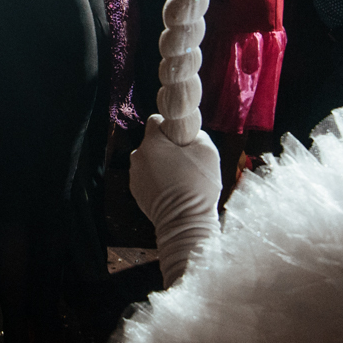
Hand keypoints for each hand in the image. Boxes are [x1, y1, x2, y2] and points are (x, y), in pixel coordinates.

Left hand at [129, 114, 220, 286]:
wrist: (185, 222)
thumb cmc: (197, 186)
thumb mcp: (208, 150)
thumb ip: (196, 133)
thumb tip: (189, 132)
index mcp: (152, 142)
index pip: (156, 120)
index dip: (170, 125)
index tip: (182, 137)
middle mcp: (138, 156)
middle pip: (152, 142)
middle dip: (167, 147)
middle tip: (185, 160)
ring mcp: (134, 174)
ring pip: (149, 160)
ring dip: (161, 164)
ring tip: (180, 178)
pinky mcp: (136, 190)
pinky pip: (147, 176)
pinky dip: (157, 179)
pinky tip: (172, 189)